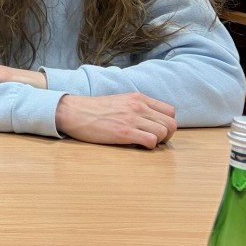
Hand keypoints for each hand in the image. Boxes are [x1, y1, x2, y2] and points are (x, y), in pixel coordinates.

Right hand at [54, 93, 177, 148]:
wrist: (74, 112)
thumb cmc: (94, 110)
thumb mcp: (120, 101)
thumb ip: (137, 107)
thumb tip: (151, 121)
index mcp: (138, 98)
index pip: (170, 112)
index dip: (167, 124)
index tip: (156, 130)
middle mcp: (138, 106)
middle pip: (171, 124)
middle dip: (167, 136)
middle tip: (153, 140)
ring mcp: (132, 119)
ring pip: (164, 133)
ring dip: (158, 142)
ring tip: (144, 142)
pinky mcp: (125, 133)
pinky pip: (151, 141)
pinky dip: (149, 147)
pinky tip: (137, 145)